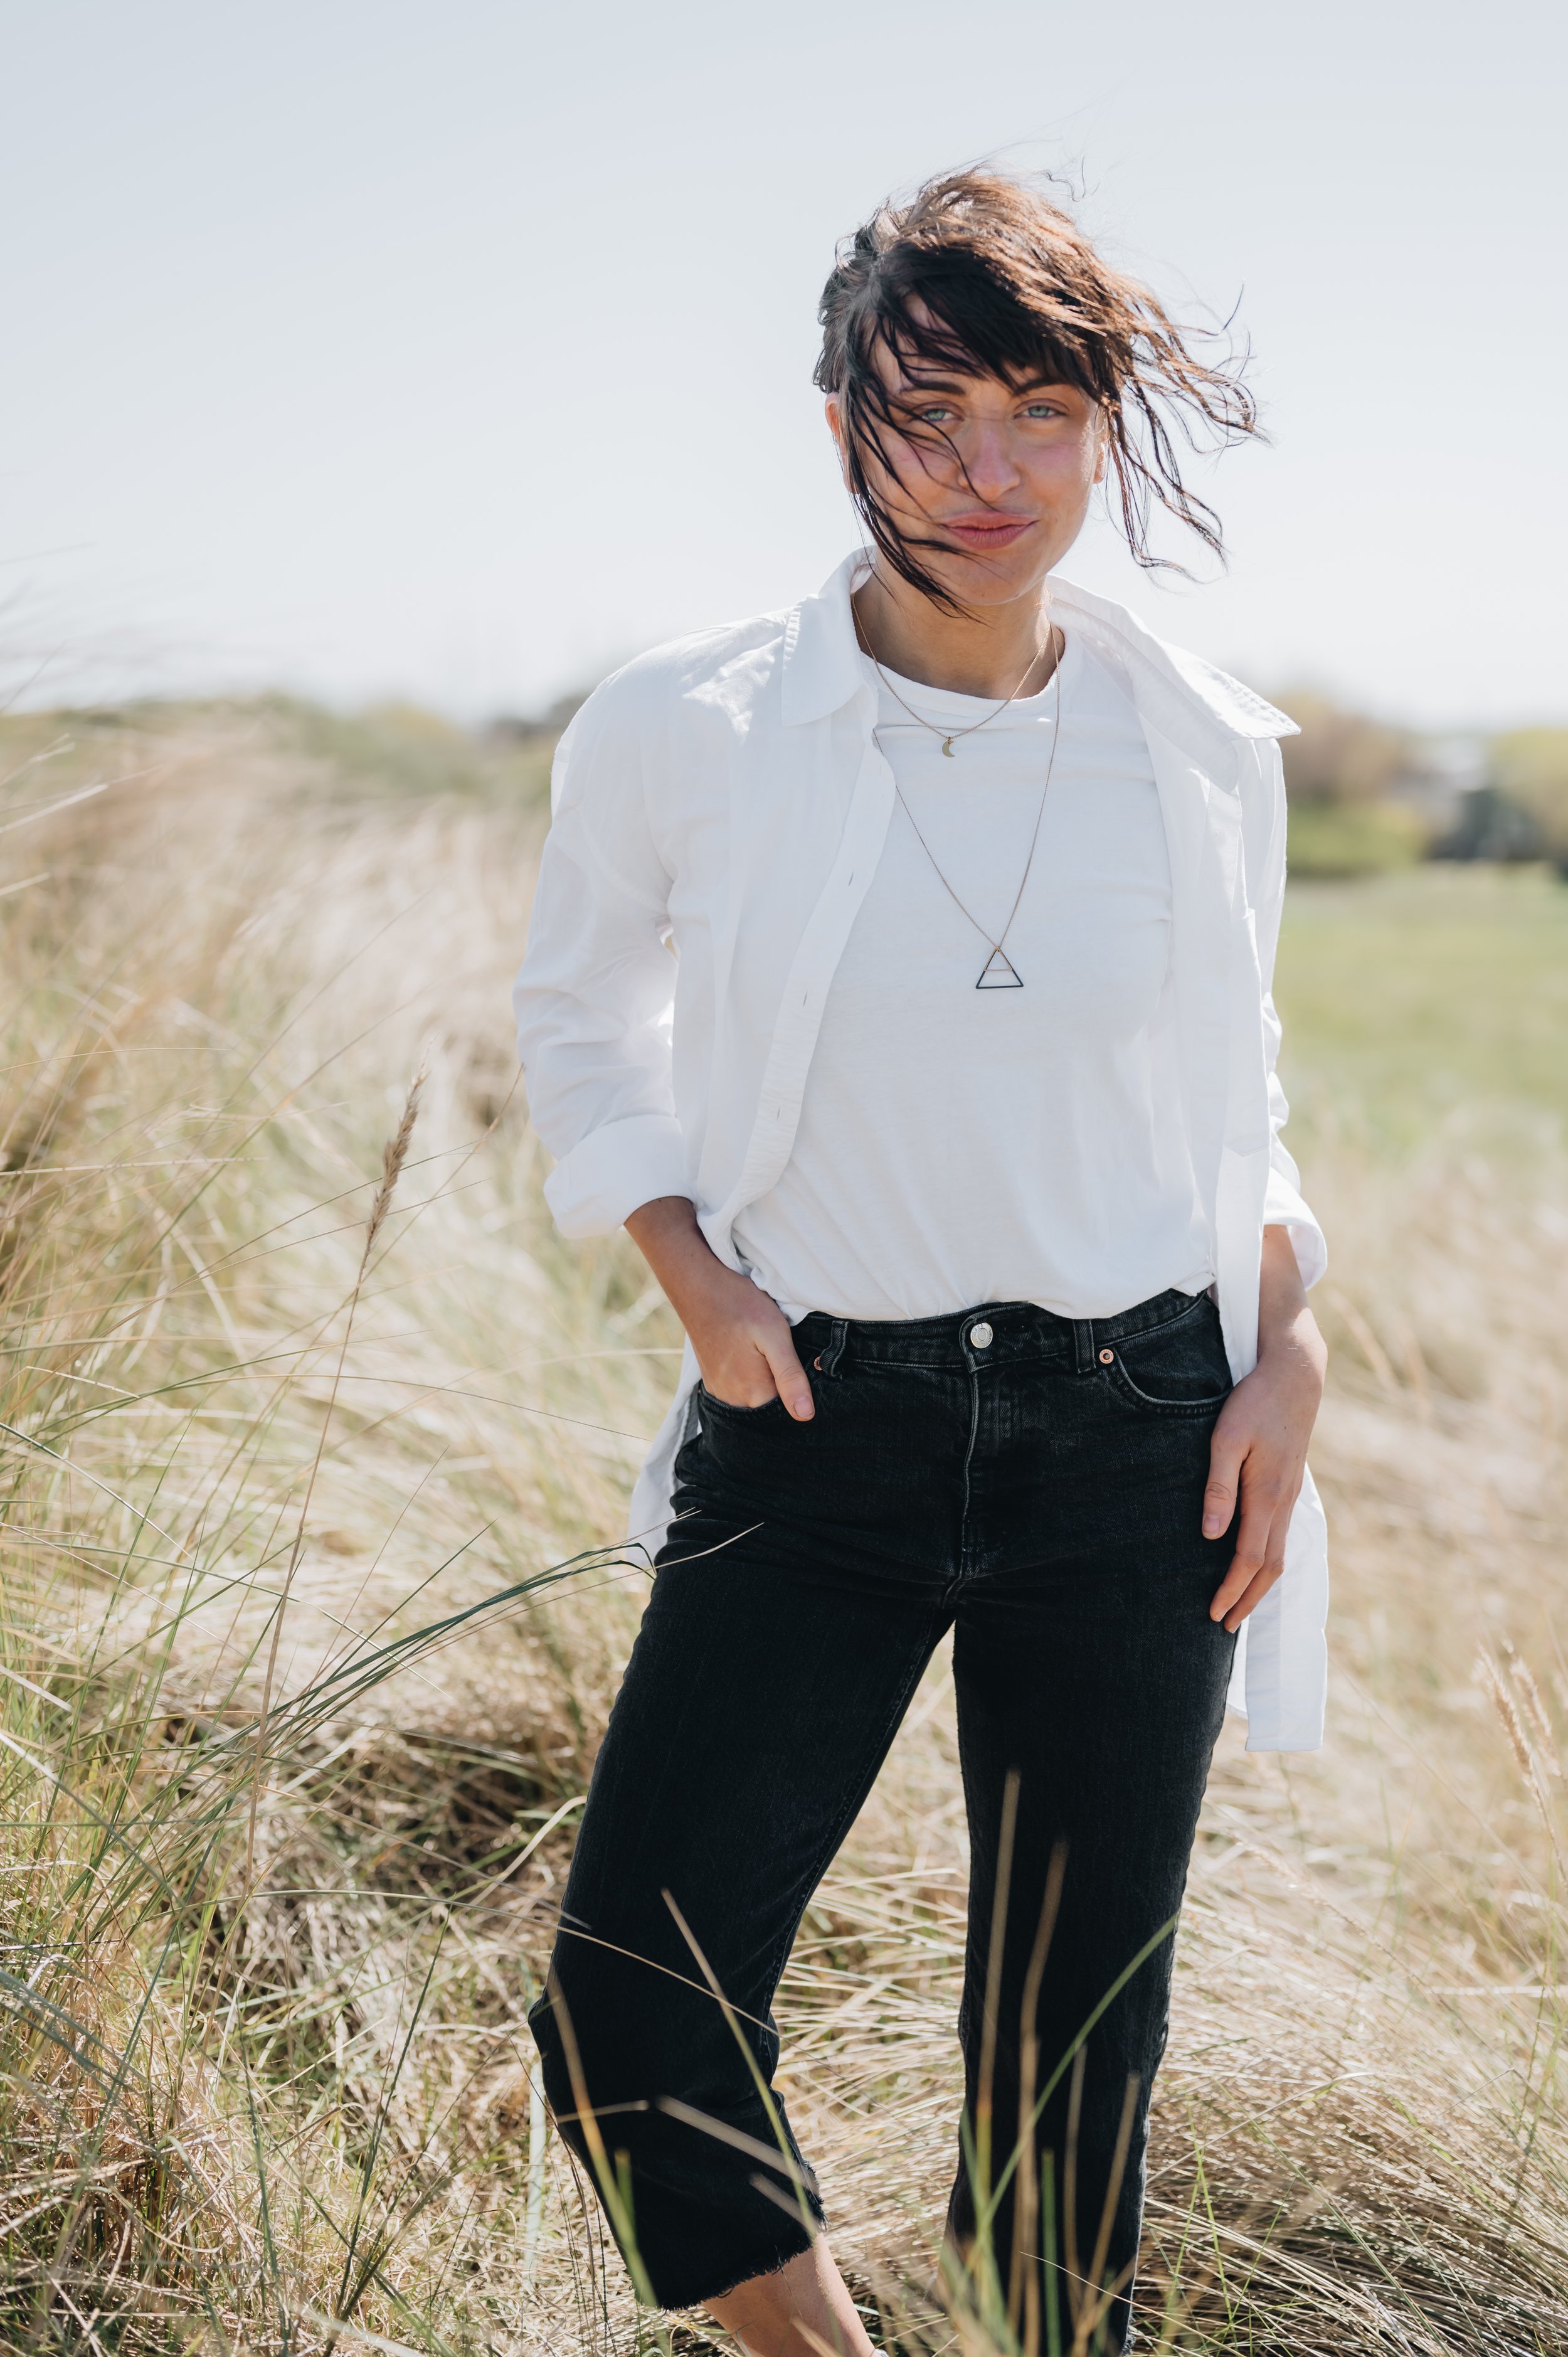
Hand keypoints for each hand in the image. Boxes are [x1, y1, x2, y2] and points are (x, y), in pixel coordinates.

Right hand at [624, 1196, 814, 1417]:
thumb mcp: (776, 1336)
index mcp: (753, 1394)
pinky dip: (749, 1377)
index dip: (800, 1389)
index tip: (799, 1363)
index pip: (789, 1409)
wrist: (700, 1287)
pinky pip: (739, 1390)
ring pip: (755, 1397)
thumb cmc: (740, 1307)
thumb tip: (805, 1415)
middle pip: (771, 1405)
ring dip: (765, 1380)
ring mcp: (720, 1392)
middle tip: (779, 1351)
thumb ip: (791, 1377)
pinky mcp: (713, 1381)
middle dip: (781, 1385)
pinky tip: (749, 1354)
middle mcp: (734, 1401)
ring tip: (762, 1351)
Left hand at [1205, 1227, 1326, 1631]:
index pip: (1248, 1558)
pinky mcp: (1289, 1485)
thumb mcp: (1226, 1438)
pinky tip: (1256, 1564)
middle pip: (1269, 1566)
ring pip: (1279, 1553)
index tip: (1213, 1614)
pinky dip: (1269, 1561)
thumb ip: (1218, 1486)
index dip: (1231, 1590)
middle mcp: (1283, 1502)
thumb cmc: (1254, 1403)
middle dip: (1247, 1600)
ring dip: (1260, 1584)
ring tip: (1240, 1606)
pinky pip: (1281, 1535)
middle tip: (1225, 1626)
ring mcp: (1290, 1495)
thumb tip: (1211, 1536)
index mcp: (1266, 1495)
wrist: (1296, 1375)